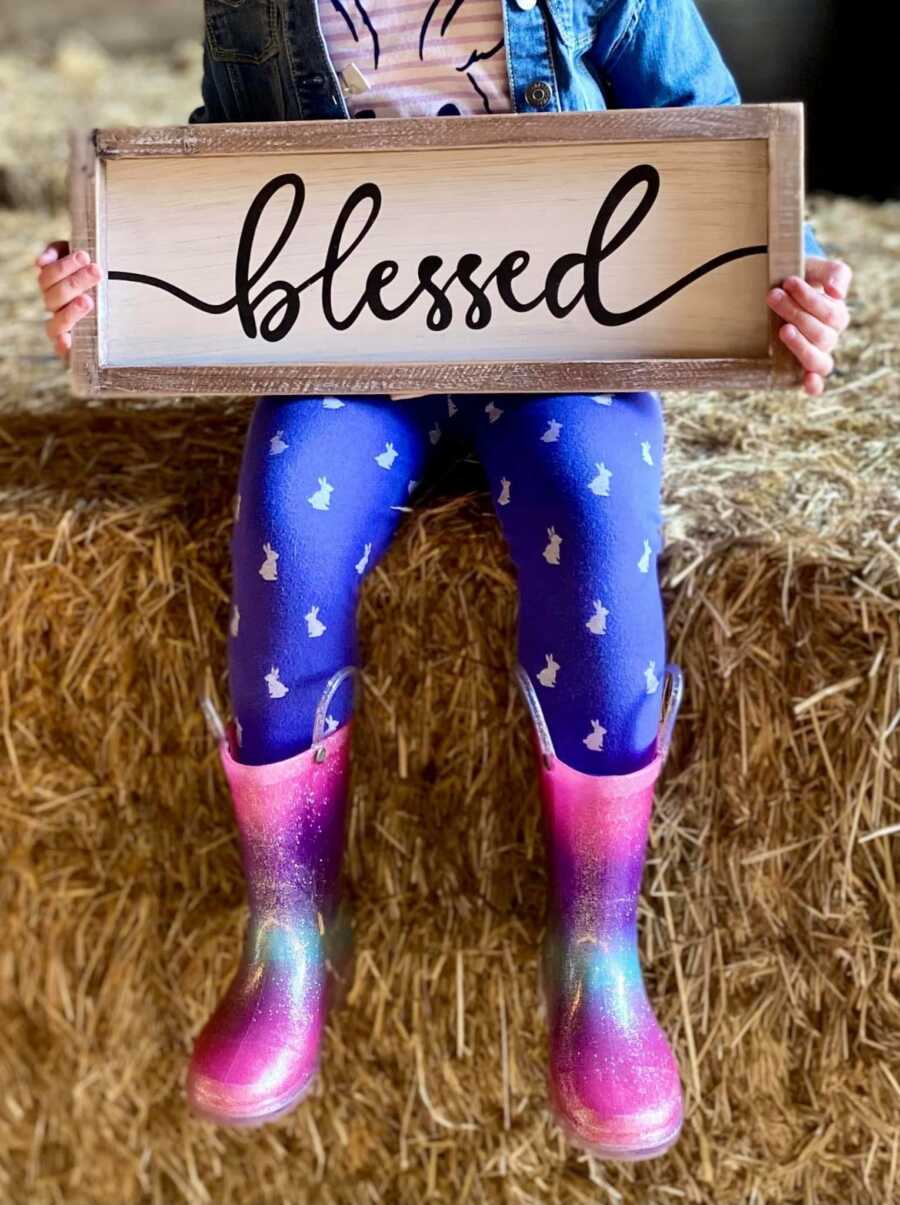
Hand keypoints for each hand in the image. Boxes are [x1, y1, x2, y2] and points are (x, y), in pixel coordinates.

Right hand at [35, 241, 102, 360]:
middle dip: (75, 282)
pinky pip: (60, 349)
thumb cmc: (92, 272)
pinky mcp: (71, 345)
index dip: (63, 267)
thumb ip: (58, 251)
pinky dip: (61, 345)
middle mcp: (55, 306)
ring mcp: (61, 326)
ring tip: (88, 301)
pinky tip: (67, 341)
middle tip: (96, 271)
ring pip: (56, 322)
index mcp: (52, 285)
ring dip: (70, 311)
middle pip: (54, 297)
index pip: (48, 276)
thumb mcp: (76, 256)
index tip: (85, 256)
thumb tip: (39, 263)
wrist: (114, 299)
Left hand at [766, 257, 851, 396]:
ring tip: (783, 330)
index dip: (809, 298)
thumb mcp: (816, 269)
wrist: (780, 293)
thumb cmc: (802, 279)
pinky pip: (816, 383)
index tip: (788, 282)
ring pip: (819, 359)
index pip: (829, 312)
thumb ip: (834, 273)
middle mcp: (829, 338)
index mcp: (837, 315)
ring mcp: (817, 355)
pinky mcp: (801, 369)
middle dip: (796, 313)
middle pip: (821, 334)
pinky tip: (807, 381)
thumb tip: (836, 292)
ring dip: (801, 345)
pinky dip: (814, 384)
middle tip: (773, 296)